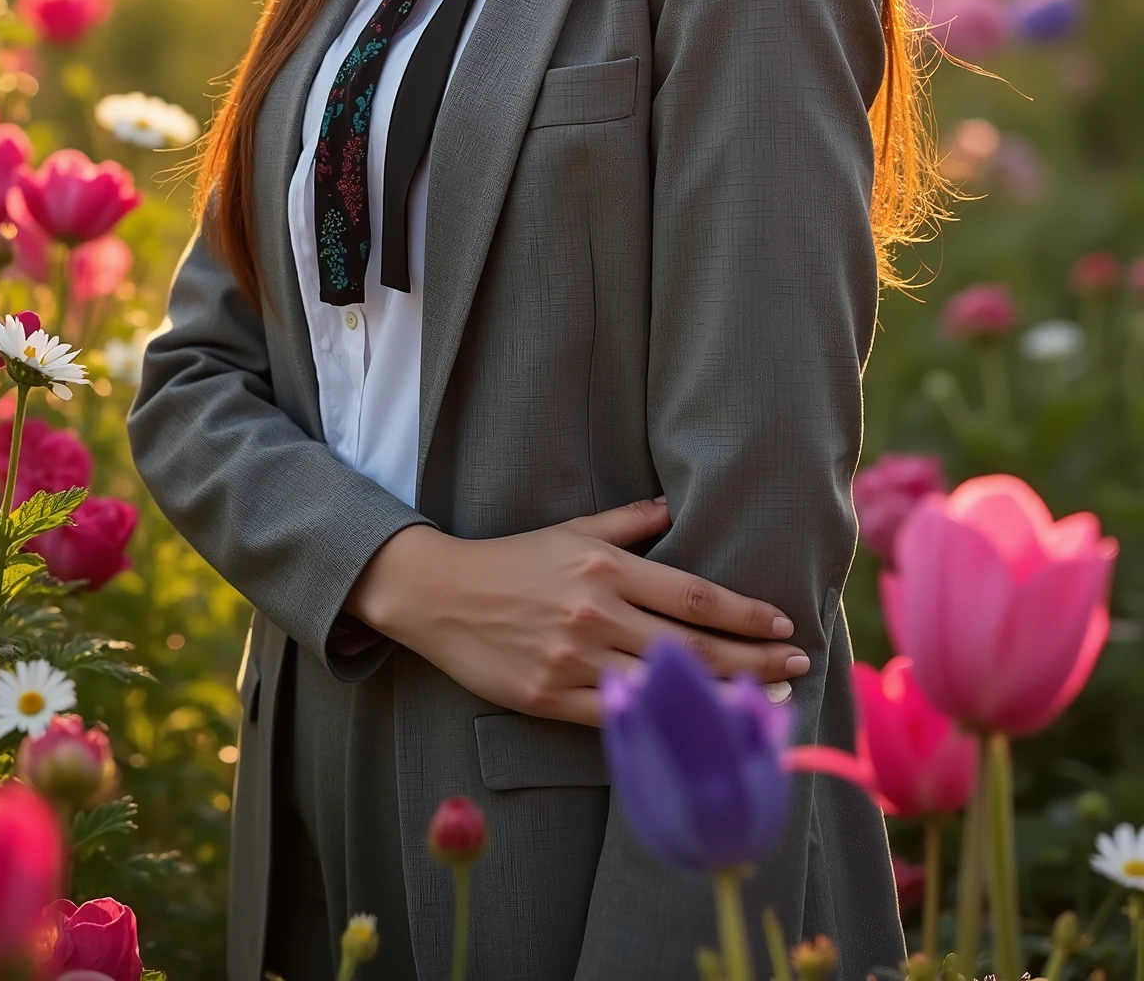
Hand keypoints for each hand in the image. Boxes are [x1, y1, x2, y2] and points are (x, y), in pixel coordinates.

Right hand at [346, 497, 809, 725]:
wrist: (440, 594)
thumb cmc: (512, 558)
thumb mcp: (571, 530)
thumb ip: (627, 522)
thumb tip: (672, 507)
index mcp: (605, 570)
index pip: (694, 596)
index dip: (745, 614)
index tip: (782, 625)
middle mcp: (596, 614)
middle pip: (691, 647)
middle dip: (752, 660)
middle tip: (797, 666)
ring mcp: (573, 660)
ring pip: (661, 687)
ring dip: (720, 698)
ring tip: (766, 706)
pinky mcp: (548, 697)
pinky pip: (614, 717)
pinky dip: (659, 725)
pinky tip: (692, 730)